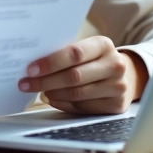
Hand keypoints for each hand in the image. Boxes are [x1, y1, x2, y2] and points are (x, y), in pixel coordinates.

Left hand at [17, 36, 147, 114]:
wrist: (126, 75)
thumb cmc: (95, 60)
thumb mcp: (86, 49)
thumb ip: (66, 54)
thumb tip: (34, 65)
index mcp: (104, 45)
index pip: (74, 53)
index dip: (51, 62)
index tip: (31, 69)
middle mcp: (115, 65)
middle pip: (74, 76)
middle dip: (45, 81)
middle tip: (26, 83)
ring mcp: (118, 86)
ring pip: (77, 94)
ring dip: (53, 93)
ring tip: (39, 90)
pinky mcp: (116, 105)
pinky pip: (83, 107)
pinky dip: (64, 104)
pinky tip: (54, 98)